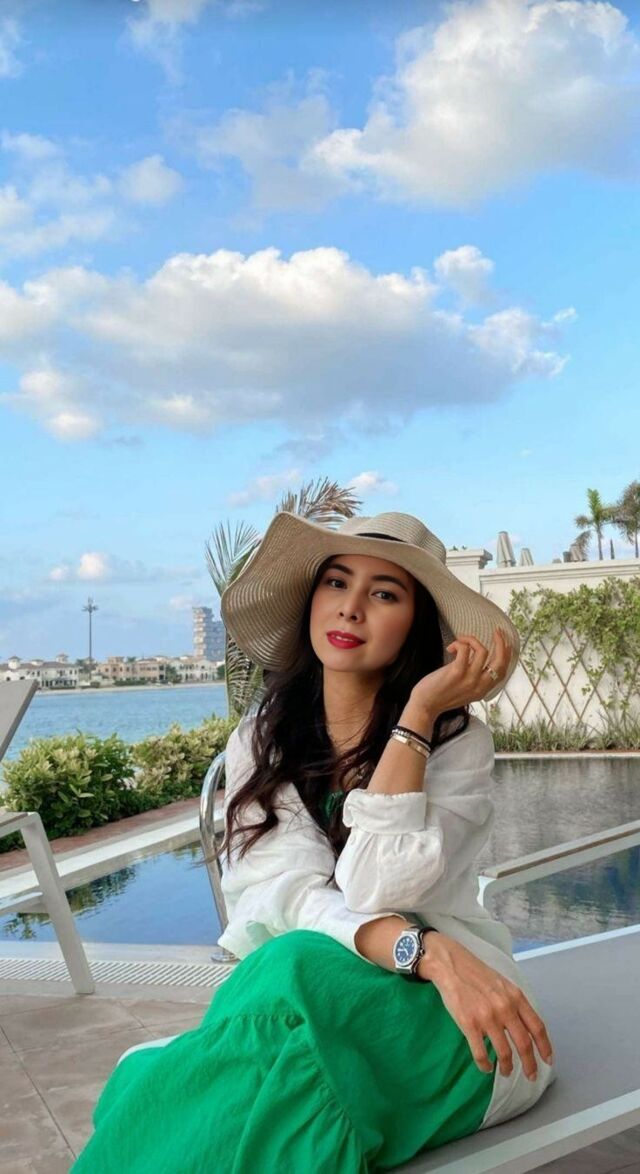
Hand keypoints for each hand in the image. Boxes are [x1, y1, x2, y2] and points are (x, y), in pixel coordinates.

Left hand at [410, 628, 511, 719]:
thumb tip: (473, 657)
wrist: (424, 706)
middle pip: (500, 661)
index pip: (502, 672)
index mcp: (482, 690)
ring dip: (471, 640)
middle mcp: (480, 685)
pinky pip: (465, 649)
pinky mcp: (457, 672)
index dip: (507, 656)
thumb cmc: (440, 696)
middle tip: (497, 632)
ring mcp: (469, 679)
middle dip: (501, 643)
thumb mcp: (463, 691)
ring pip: (482, 651)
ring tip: (460, 640)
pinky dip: (459, 643)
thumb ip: (472, 679)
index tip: (506, 644)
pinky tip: (450, 648)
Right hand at [420, 934, 553, 1079]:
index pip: (537, 1027)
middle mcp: (505, 1008)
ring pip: (504, 1053)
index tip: (547, 1060)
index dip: (545, 1047)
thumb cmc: (476, 973)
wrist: (450, 965)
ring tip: (506, 1071)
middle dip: (530, 1064)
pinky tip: (486, 1067)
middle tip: (530, 1075)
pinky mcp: (469, 1025)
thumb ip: (515, 1003)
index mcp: (516, 997)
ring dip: (507, 1067)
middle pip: (524, 1044)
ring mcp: (487, 1018)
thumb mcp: (503, 984)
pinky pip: (481, 1054)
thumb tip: (524, 1026)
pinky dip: (485, 1065)